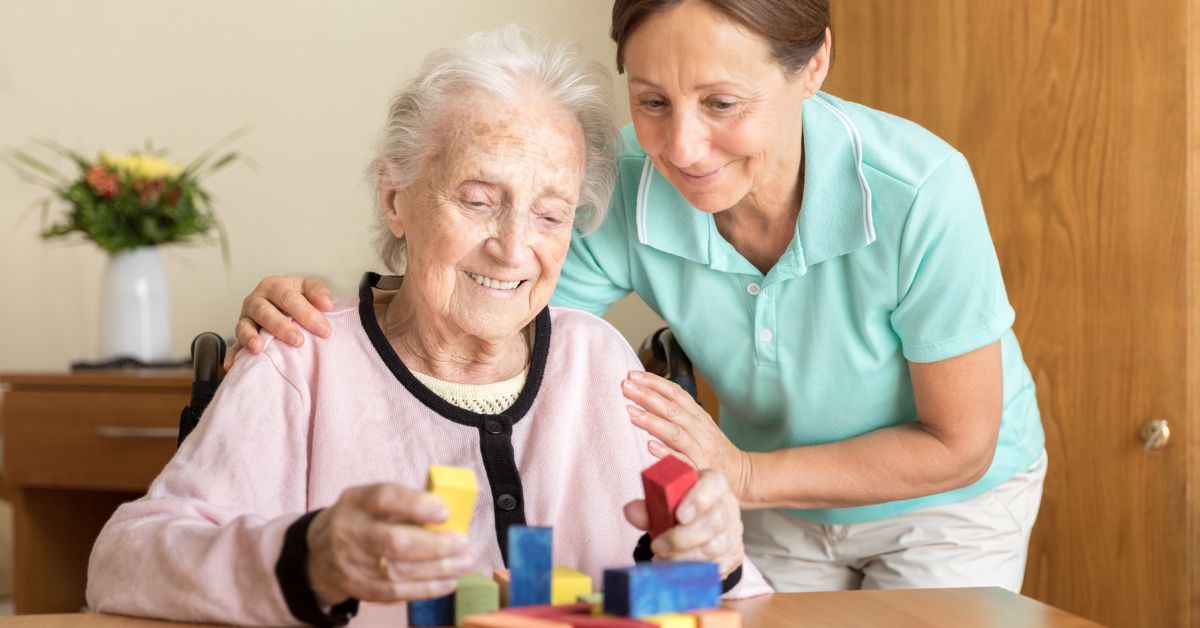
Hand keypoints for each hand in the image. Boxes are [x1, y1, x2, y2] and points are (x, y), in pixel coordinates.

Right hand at [225, 275, 334, 369]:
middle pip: (264, 311)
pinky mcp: (240, 336)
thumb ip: (319, 293)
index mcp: (275, 286)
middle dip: (281, 326)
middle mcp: (256, 300)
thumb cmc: (298, 297)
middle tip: (298, 341)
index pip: (288, 298)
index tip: (324, 330)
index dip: (306, 313)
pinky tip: (232, 365)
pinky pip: (234, 346)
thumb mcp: (310, 288)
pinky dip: (233, 355)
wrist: (285, 304)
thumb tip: (327, 305)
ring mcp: (246, 318)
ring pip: (245, 326)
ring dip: (250, 337)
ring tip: (258, 349)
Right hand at [305, 483, 472, 605]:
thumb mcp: (372, 500)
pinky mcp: (358, 587)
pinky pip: (394, 592)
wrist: (319, 552)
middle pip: (392, 541)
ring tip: (464, 564)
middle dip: (434, 545)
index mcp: (357, 501)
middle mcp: (350, 531)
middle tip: (462, 543)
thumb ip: (405, 502)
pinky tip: (448, 582)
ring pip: (397, 571)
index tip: (445, 511)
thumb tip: (449, 512)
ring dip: (437, 569)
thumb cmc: (362, 519)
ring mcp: (351, 563)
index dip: (416, 505)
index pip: (384, 498)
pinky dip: (425, 589)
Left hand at [622, 371, 752, 503]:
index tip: (633, 375)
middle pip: (673, 409)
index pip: (676, 393)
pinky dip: (666, 453)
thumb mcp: (699, 425)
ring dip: (652, 421)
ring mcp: (700, 450)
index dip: (655, 382)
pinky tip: (650, 446)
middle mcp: (700, 430)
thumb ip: (678, 412)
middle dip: (648, 396)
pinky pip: (682, 461)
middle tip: (625, 387)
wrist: (740, 474)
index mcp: (698, 416)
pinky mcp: (699, 471)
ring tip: (631, 413)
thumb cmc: (712, 449)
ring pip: (675, 432)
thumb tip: (646, 396)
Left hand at [623, 470, 743, 577]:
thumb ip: (648, 507)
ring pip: (714, 547)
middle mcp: (726, 507)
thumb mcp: (665, 505)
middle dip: (682, 537)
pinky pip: (714, 566)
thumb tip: (631, 511)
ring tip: (660, 559)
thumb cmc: (680, 511)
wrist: (703, 531)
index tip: (679, 516)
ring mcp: (731, 534)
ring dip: (683, 556)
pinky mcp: (731, 557)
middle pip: (714, 521)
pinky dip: (691, 570)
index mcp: (711, 485)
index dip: (698, 499)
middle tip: (658, 546)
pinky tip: (674, 569)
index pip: (713, 485)